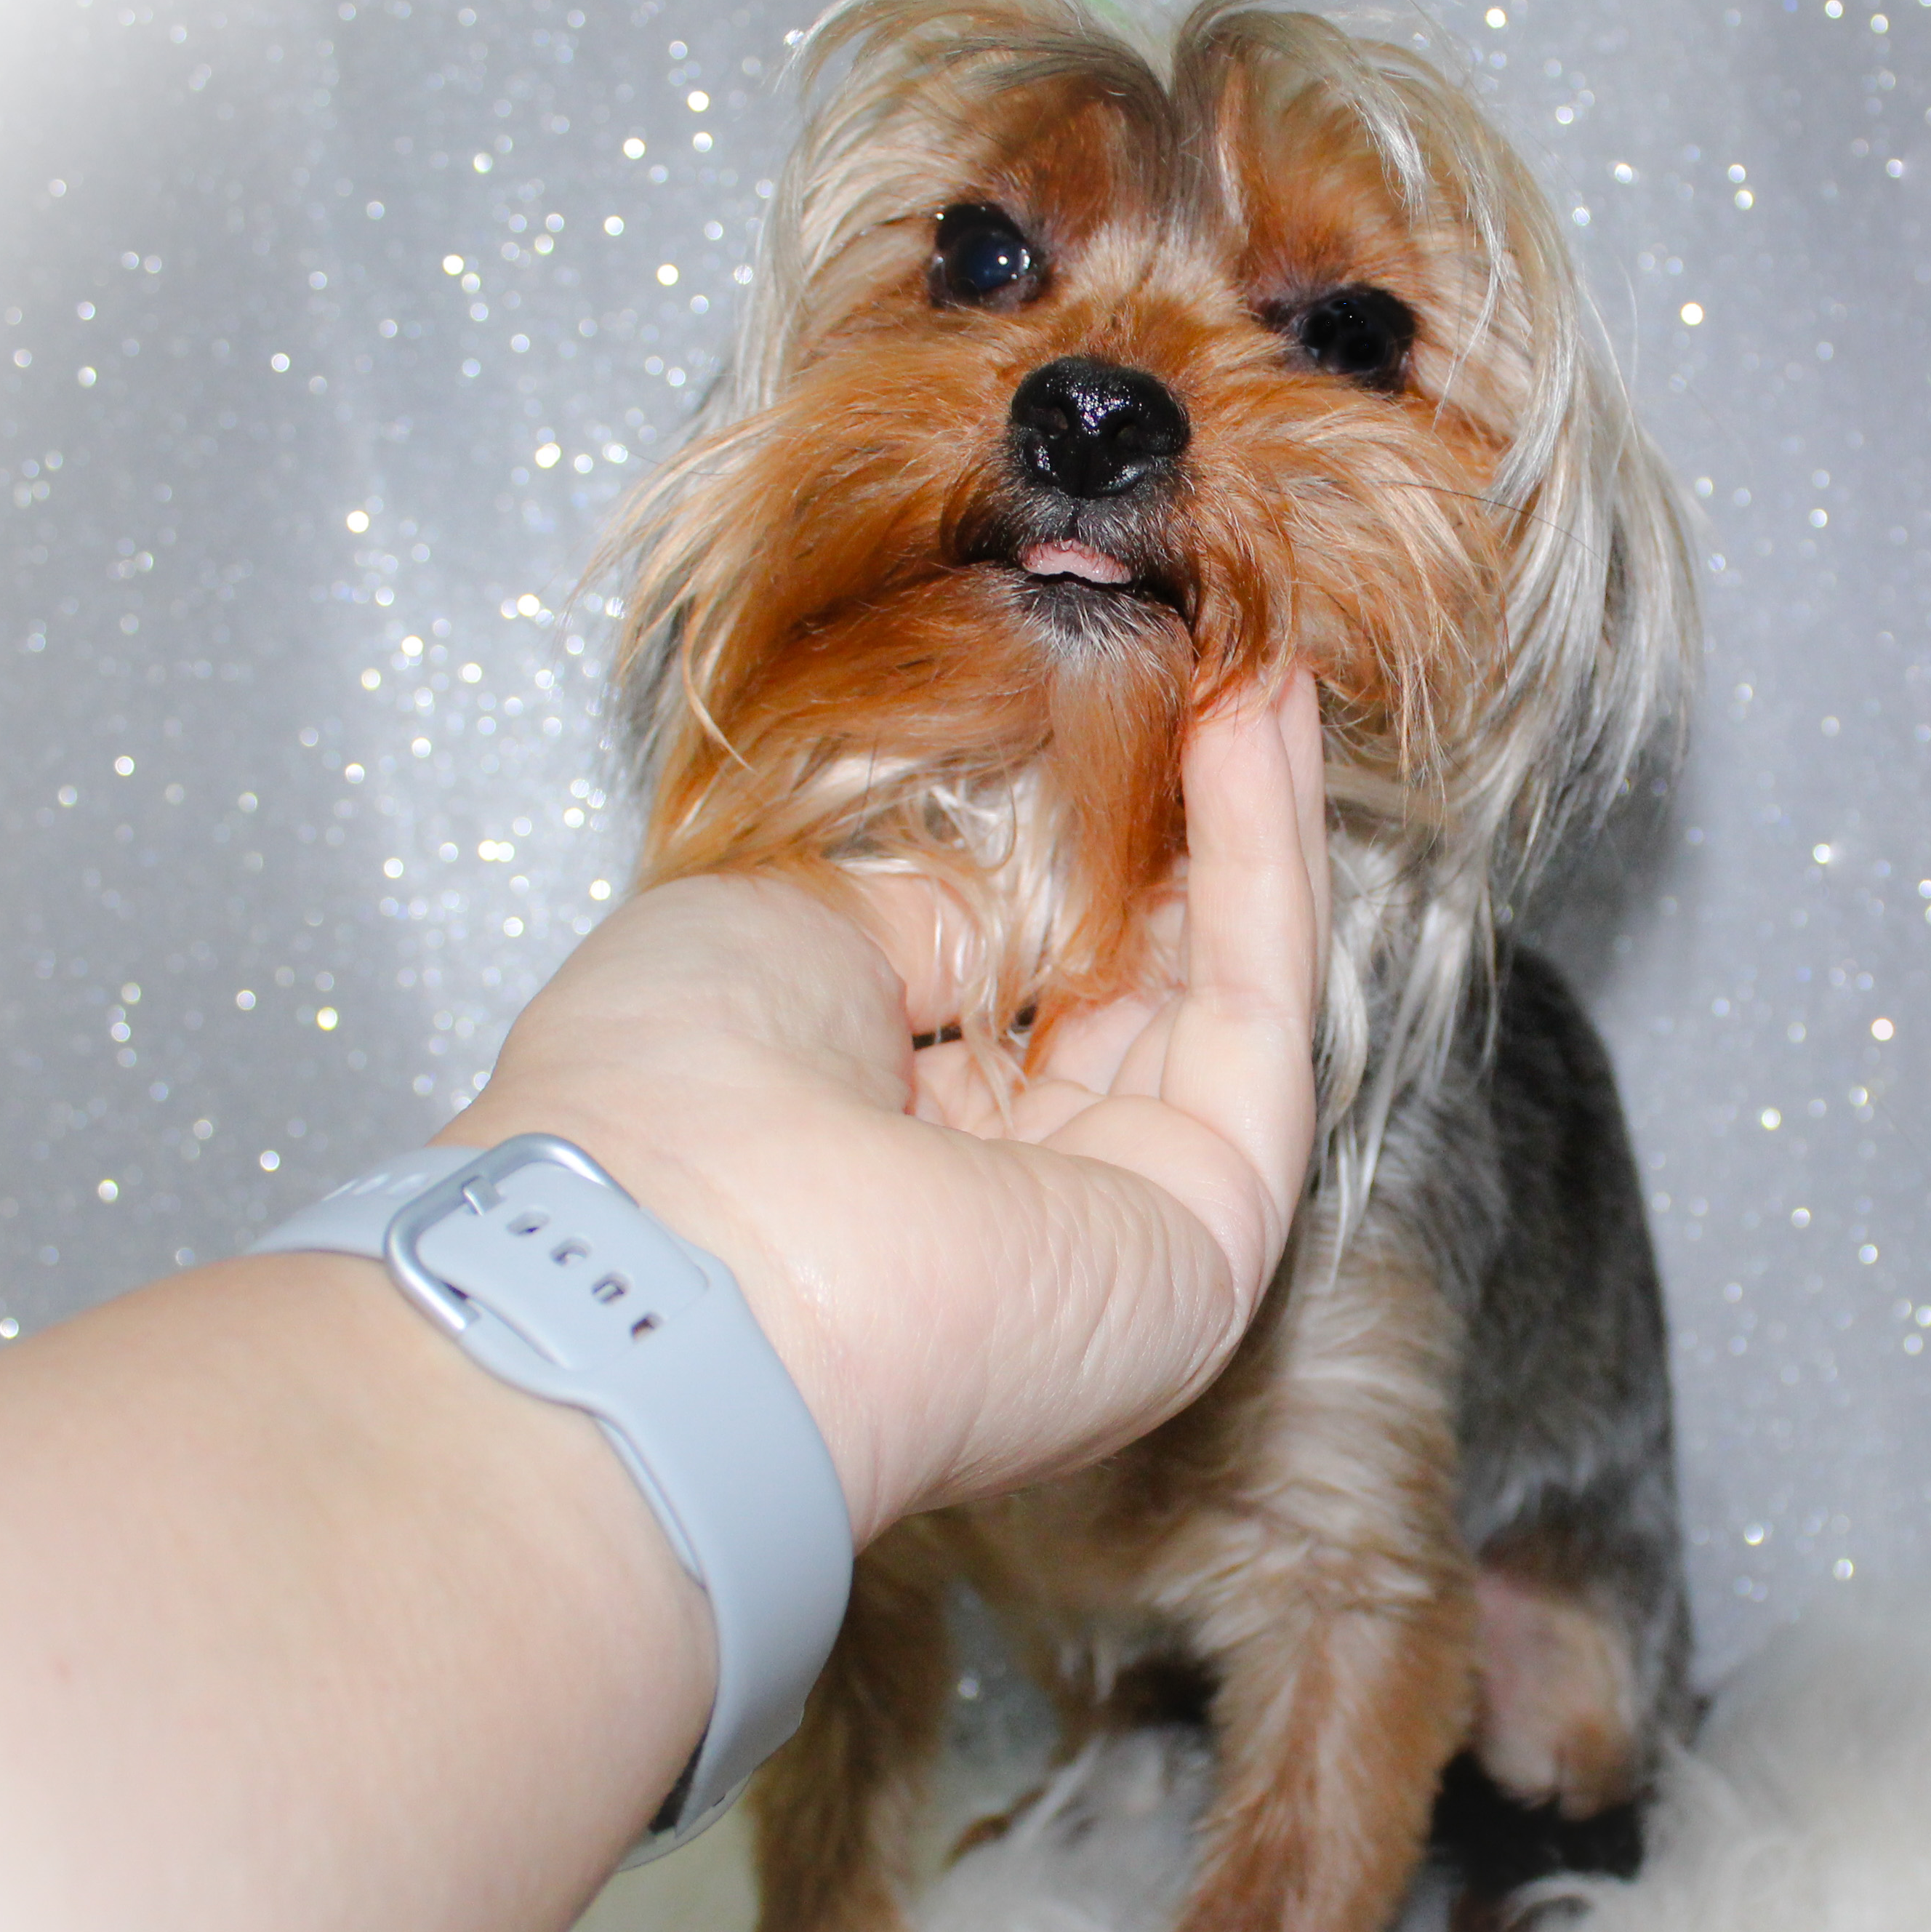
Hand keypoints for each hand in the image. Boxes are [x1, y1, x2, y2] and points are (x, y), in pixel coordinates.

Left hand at [447, 670, 1328, 1541]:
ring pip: (1226, 1001)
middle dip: (1190, 827)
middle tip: (1226, 671)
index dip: (1090, 861)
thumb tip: (1003, 894)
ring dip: (1253, 823)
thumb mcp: (783, 938)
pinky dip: (1266, 865)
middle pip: (1151, 996)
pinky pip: (1263, 1021)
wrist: (671, 1261)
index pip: (1034, 1005)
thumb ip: (921, 914)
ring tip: (1264, 672)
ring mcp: (1129, 1231)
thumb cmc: (664, 1099)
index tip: (1125, 718)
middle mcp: (1024, 1215)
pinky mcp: (1217, 1236)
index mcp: (903, 1170)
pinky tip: (1257, 730)